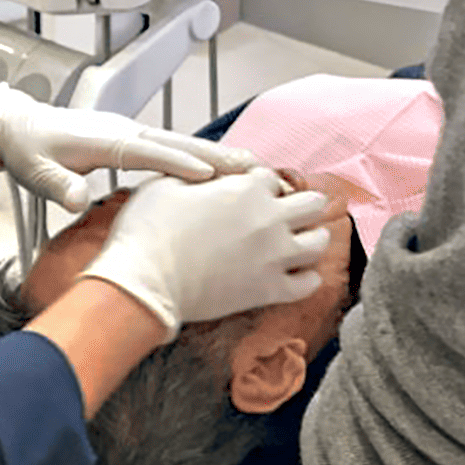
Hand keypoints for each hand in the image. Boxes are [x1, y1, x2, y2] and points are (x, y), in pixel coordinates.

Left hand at [0, 85, 255, 211]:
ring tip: (251, 167)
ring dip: (215, 154)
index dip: (178, 163)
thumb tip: (77, 201)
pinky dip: (199, 155)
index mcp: (103, 140)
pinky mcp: (131, 139)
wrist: (19, 127)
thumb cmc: (28, 151)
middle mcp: (123, 132)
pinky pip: (171, 146)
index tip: (210, 175)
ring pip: (179, 142)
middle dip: (215, 155)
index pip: (147, 153)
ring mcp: (129, 133)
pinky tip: (219, 169)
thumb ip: (57, 186)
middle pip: (176, 143)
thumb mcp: (34, 172)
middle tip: (253, 168)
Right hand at [78, 169, 330, 333]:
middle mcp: (269, 218)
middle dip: (301, 204)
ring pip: (320, 242)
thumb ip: (195, 174)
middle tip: (287, 213)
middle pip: (312, 203)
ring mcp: (274, 256)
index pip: (271, 177)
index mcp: (246, 188)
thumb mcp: (164, 184)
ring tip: (299, 241)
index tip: (251, 193)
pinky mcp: (269, 291)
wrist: (144, 282)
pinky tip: (293, 274)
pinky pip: (308, 284)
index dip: (260, 184)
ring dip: (312, 237)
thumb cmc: (147, 230)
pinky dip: (305, 278)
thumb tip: (207, 174)